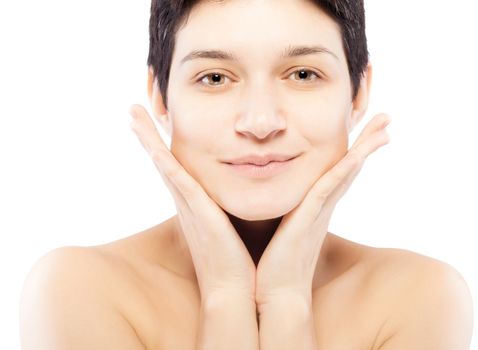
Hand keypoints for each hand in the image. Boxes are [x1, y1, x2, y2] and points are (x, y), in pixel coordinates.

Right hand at [128, 104, 255, 300]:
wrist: (235, 291)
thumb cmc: (237, 262)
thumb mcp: (233, 225)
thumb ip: (234, 206)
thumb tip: (244, 192)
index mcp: (196, 205)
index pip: (176, 169)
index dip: (163, 146)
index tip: (154, 124)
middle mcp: (187, 203)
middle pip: (163, 162)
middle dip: (147, 136)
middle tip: (134, 111)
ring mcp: (189, 207)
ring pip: (164, 166)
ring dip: (148, 140)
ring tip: (134, 114)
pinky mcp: (198, 214)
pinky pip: (178, 182)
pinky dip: (164, 163)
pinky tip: (153, 145)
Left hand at [255, 113, 391, 306]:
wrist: (275, 295)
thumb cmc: (272, 265)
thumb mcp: (275, 227)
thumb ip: (277, 209)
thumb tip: (265, 194)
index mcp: (315, 208)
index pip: (336, 172)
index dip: (352, 150)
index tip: (364, 129)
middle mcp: (323, 207)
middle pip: (349, 167)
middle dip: (367, 142)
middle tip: (386, 118)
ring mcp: (319, 212)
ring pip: (346, 172)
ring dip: (365, 147)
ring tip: (384, 124)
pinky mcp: (309, 219)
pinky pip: (330, 188)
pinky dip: (345, 170)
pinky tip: (357, 154)